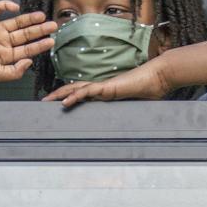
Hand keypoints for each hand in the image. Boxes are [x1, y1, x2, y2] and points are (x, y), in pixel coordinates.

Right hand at [0, 1, 56, 83]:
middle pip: (25, 35)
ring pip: (16, 22)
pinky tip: (16, 7)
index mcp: (4, 56)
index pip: (26, 50)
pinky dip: (6, 6)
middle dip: (39, 31)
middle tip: (53, 26)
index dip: (39, 46)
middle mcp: (1, 42)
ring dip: (29, 19)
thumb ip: (14, 72)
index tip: (51, 41)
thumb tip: (30, 62)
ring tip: (42, 16)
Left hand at [43, 57, 172, 108]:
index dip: (71, 95)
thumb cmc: (152, 89)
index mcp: (107, 91)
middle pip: (75, 89)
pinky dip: (75, 96)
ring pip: (77, 88)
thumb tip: (131, 129)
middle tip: (44, 101)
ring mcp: (105, 86)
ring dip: (61, 94)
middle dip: (59, 95)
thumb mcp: (137, 106)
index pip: (84, 92)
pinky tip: (65, 103)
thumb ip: (131, 114)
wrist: (162, 77)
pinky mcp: (109, 87)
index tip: (58, 103)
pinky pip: (89, 91)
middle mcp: (103, 87)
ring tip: (47, 101)